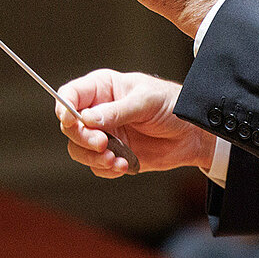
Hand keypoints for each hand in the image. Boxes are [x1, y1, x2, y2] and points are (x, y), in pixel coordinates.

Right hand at [57, 70, 216, 176]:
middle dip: (82, 137)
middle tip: (102, 143)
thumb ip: (118, 110)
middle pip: (70, 126)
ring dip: (93, 157)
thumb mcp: (147, 101)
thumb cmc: (174, 105)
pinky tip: (126, 165)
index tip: (72, 120)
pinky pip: (97, 166)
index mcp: (104, 88)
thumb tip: (88, 119)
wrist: (194, 134)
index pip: (71, 94)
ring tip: (115, 159)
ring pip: (79, 149)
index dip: (64, 107)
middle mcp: (99, 111)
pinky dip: (107, 169)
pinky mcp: (114, 154)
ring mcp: (106, 134)